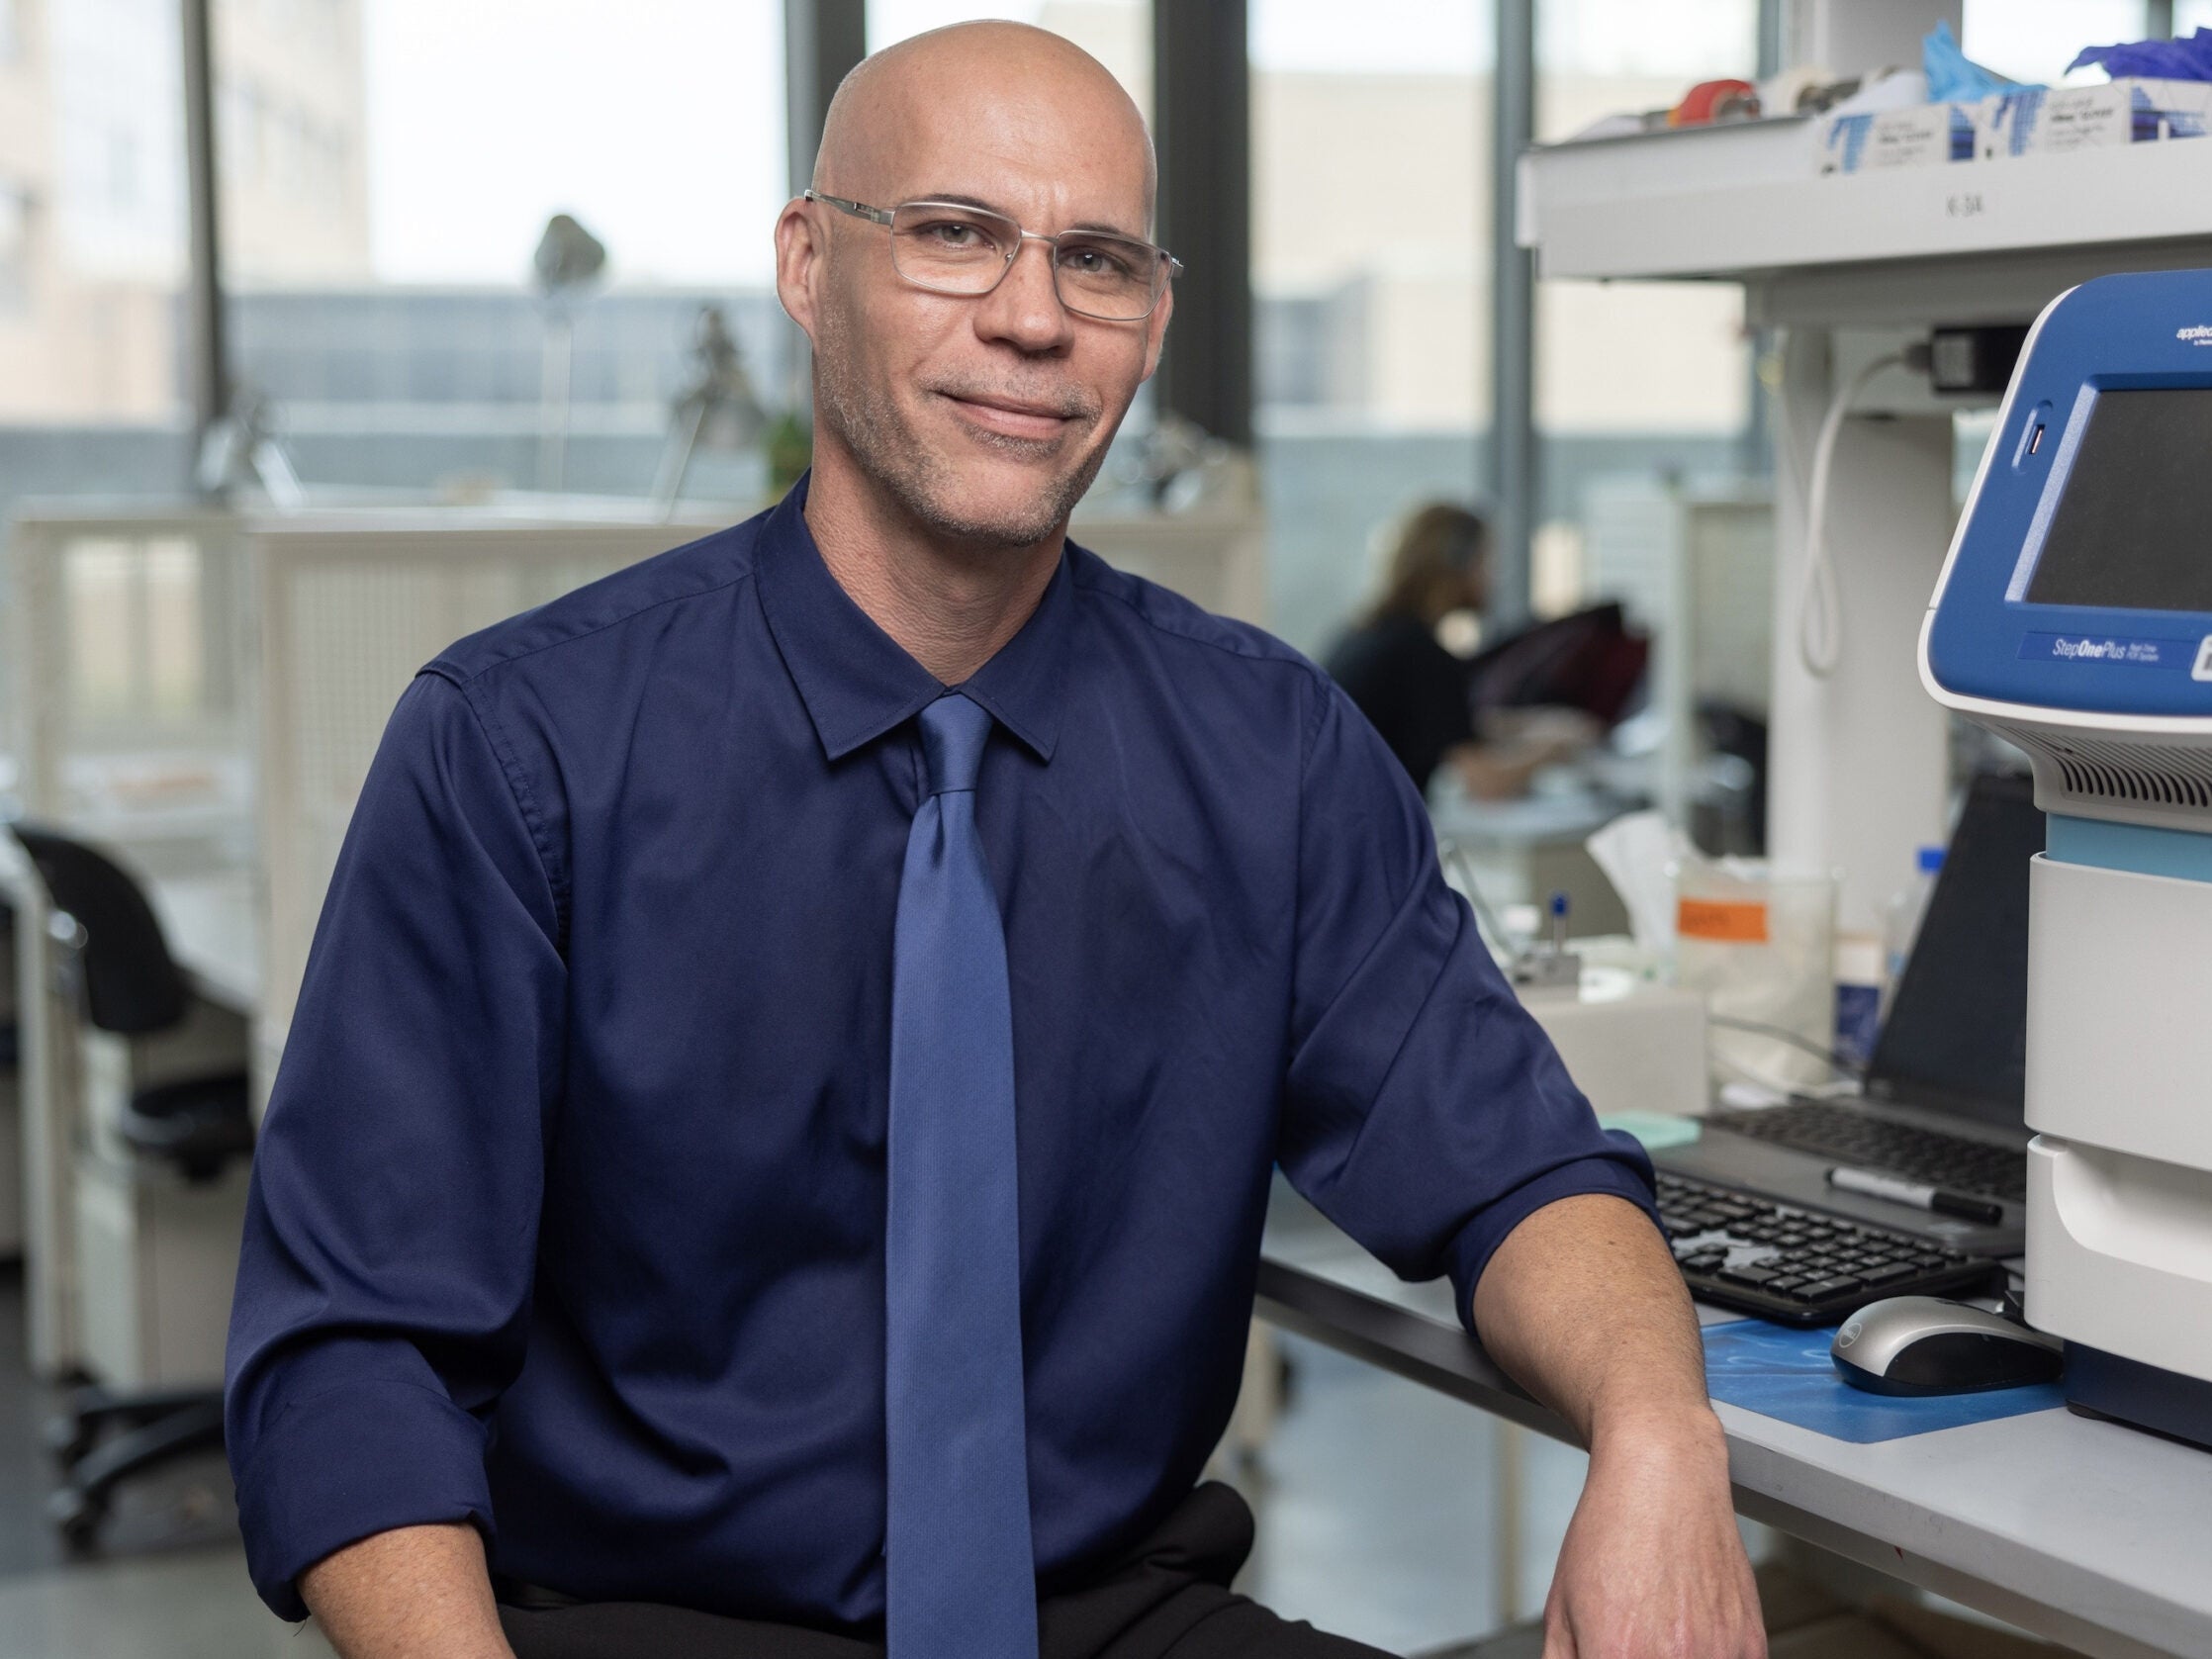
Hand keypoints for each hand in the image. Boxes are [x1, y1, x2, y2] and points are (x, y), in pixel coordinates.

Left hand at [1541, 1409, 1764, 1658]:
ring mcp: (1718, 1655)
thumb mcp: (1562, 1608)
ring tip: (1662, 1633)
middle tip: (1635, 1643)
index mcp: (1616, 1656)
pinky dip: (1710, 1658)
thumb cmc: (1612, 1530)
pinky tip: (1690, 1633)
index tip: (1606, 1656)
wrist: (1664, 1475)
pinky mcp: (1751, 1644)